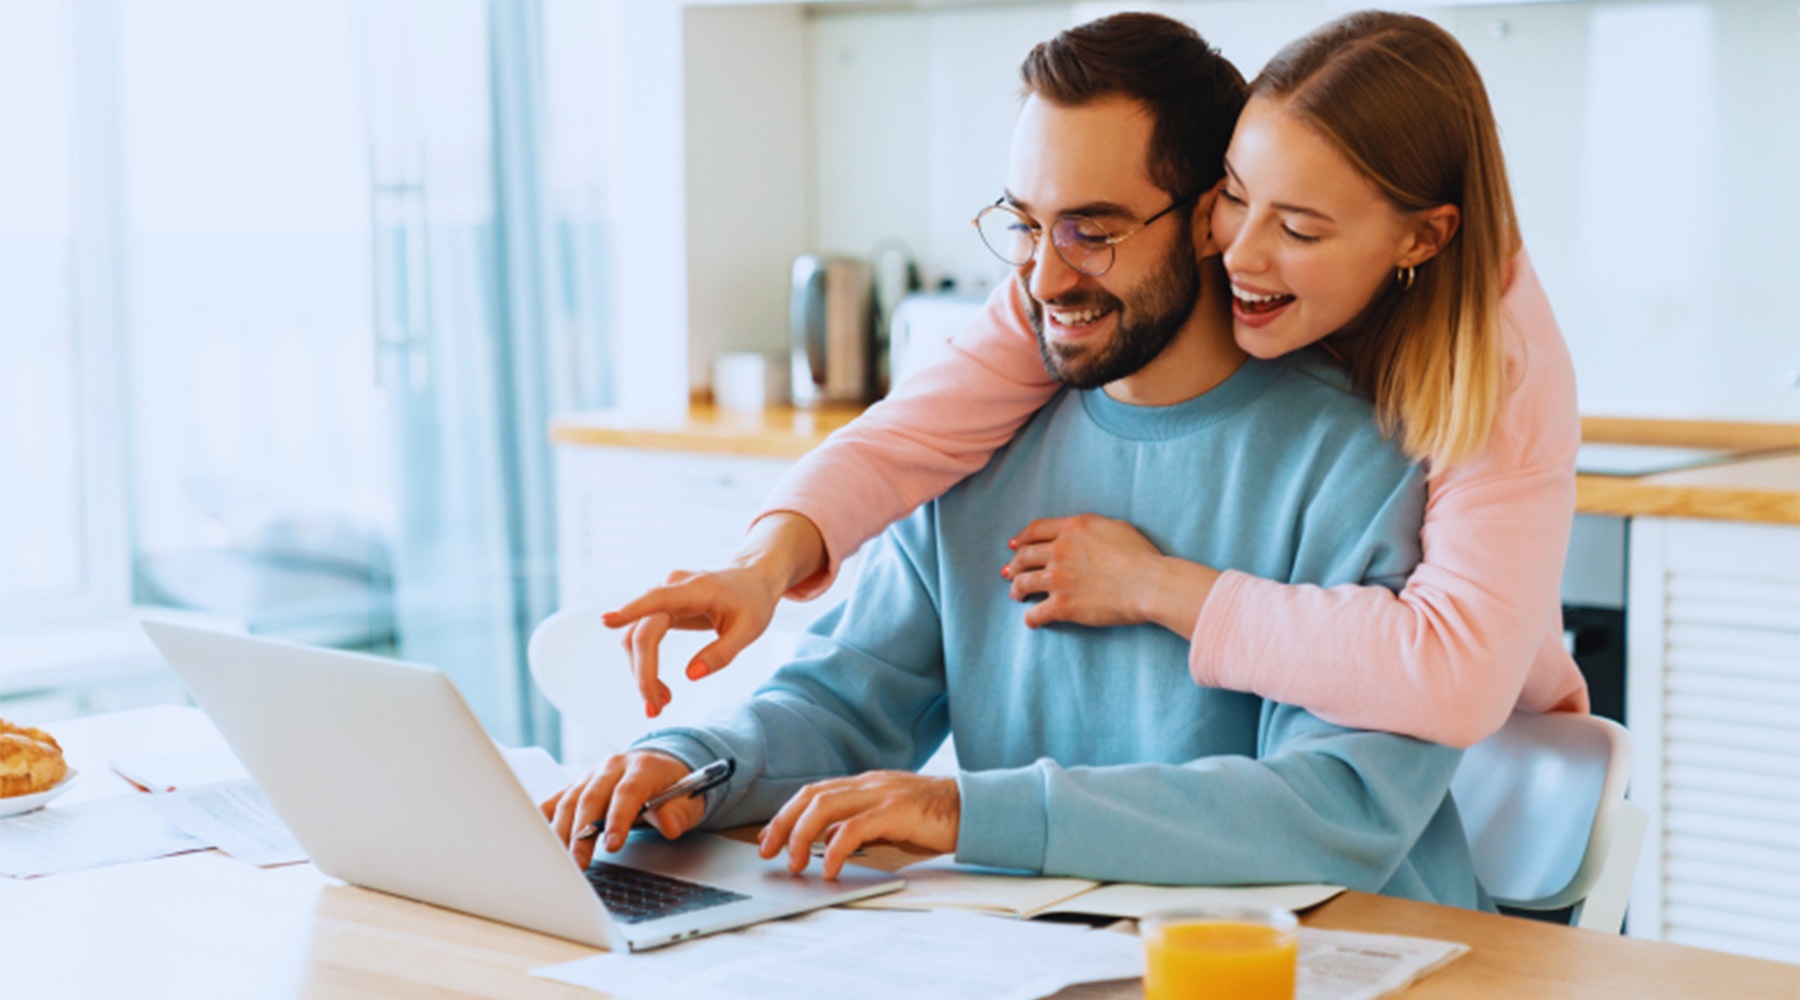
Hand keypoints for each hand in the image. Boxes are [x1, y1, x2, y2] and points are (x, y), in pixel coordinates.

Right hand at [540, 751, 702, 870]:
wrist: (661, 765)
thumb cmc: (674, 787)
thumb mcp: (688, 800)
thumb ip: (679, 813)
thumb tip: (669, 825)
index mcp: (643, 767)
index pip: (627, 792)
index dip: (618, 819)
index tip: (613, 845)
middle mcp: (612, 767)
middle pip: (591, 797)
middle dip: (583, 833)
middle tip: (579, 862)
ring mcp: (591, 775)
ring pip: (570, 800)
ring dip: (562, 832)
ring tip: (561, 861)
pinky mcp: (577, 785)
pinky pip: (556, 800)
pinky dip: (544, 818)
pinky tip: (537, 838)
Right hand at [603, 513, 825, 716]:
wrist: (752, 580)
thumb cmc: (752, 603)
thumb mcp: (749, 631)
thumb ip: (722, 653)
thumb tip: (691, 675)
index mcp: (696, 589)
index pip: (656, 600)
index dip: (630, 610)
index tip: (606, 621)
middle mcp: (672, 587)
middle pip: (643, 631)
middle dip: (643, 673)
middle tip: (654, 709)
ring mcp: (663, 596)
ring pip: (636, 636)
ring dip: (642, 672)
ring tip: (662, 702)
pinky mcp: (661, 608)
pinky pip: (643, 636)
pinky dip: (646, 664)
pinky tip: (660, 688)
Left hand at [757, 771, 958, 879]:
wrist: (976, 809)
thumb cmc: (937, 818)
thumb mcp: (892, 820)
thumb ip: (864, 824)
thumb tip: (834, 843)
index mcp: (866, 784)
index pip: (814, 792)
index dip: (787, 814)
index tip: (770, 837)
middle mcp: (869, 784)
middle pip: (811, 795)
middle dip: (784, 823)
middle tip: (769, 851)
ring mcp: (882, 794)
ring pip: (824, 806)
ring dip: (802, 836)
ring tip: (796, 863)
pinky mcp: (896, 810)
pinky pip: (855, 828)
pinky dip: (836, 849)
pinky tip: (831, 869)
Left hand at [1003, 514, 1166, 627]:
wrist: (1149, 583)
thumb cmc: (1141, 555)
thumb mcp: (1114, 527)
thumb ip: (1091, 528)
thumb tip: (1081, 535)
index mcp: (1072, 529)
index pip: (1035, 530)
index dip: (1021, 538)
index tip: (1014, 546)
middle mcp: (1060, 551)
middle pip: (1024, 556)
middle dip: (1014, 565)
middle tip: (1009, 572)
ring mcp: (1058, 578)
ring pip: (1023, 582)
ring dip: (1016, 589)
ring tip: (1016, 595)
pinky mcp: (1063, 605)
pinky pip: (1035, 613)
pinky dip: (1030, 618)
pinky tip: (1032, 620)